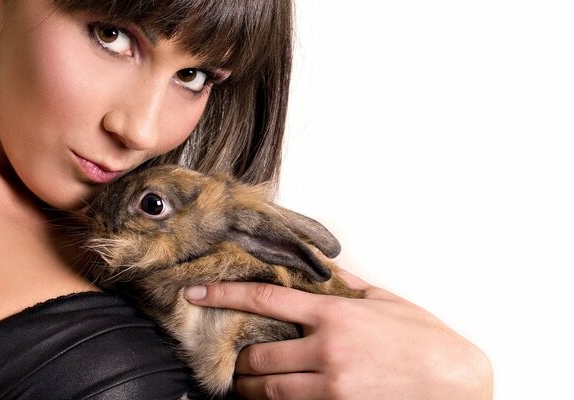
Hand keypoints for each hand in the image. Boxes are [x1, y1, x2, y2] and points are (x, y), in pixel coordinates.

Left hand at [184, 270, 492, 399]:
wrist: (458, 382)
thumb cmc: (424, 340)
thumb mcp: (384, 301)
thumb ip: (345, 284)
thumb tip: (318, 268)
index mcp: (334, 314)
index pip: (265, 298)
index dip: (224, 294)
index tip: (198, 293)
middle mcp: (326, 349)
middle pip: (257, 355)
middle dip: (240, 360)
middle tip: (238, 360)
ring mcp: (331, 385)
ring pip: (267, 390)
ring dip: (250, 388)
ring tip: (249, 385)